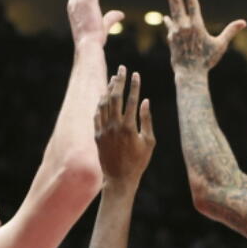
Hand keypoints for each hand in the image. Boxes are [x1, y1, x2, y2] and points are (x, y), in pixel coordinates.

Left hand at [94, 66, 154, 184]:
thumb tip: (146, 101)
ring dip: (108, 89)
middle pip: (115, 97)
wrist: (119, 179)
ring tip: (113, 79)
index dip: (134, 85)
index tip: (136, 73)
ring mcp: (103, 130)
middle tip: (122, 68)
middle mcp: (114, 126)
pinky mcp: (97, 135)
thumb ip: (147, 120)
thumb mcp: (149, 142)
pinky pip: (97, 114)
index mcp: (129, 127)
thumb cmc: (138, 162)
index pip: (131, 100)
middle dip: (119, 81)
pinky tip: (104, 96)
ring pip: (104, 104)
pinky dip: (101, 103)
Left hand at [163, 0, 245, 75]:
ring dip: (170, 0)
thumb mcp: (220, 45)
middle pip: (177, 3)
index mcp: (196, 25)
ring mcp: (175, 32)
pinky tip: (168, 17)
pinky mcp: (171, 39)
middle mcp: (184, 26)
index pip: (192, 3)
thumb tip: (243, 22)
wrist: (190, 74)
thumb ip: (230, 31)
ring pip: (172, 12)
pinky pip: (170, 26)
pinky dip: (170, 20)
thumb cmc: (207, 60)